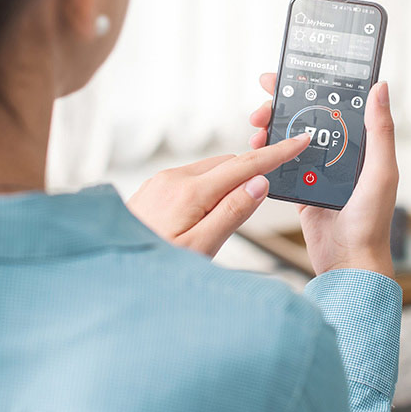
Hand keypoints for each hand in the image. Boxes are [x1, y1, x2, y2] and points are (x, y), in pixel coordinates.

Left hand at [127, 133, 310, 256]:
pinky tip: (205, 213)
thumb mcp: (200, 248)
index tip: (299, 141)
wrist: (111, 270)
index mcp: (191, 192)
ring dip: (228, 181)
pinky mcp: (153, 188)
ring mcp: (161, 181)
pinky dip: (208, 187)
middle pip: (228, 164)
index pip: (244, 165)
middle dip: (253, 170)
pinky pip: (192, 178)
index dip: (276, 154)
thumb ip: (231, 214)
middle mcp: (174, 179)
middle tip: (269, 189)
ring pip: (210, 170)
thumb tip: (259, 183)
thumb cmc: (155, 265)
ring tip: (228, 216)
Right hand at [248, 73, 397, 276]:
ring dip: (270, 129)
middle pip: (306, 118)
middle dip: (281, 106)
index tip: (288, 74)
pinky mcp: (301, 189)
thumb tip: (380, 87)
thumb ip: (380, 131)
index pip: (334, 104)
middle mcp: (339, 153)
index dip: (311, 85)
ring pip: (289, 139)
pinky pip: (280, 166)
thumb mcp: (381, 171)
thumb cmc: (372, 221)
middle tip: (262, 104)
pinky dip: (266, 155)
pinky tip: (255, 149)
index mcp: (360, 145)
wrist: (350, 264)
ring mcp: (318, 171)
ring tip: (255, 128)